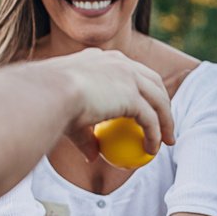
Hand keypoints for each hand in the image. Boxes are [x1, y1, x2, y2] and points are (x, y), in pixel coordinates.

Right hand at [44, 47, 174, 160]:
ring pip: (158, 99)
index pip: (129, 70)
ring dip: (167, 120)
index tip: (144, 107)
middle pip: (152, 80)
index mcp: (100, 59)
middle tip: (165, 123)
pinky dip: (155, 134)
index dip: (141, 87)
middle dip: (163, 100)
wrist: (48, 95)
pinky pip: (150, 118)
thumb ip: (85, 136)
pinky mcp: (132, 94)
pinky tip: (153, 149)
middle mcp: (117, 62)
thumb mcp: (70, 119)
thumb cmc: (51, 105)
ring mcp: (127, 75)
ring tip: (167, 140)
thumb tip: (92, 156)